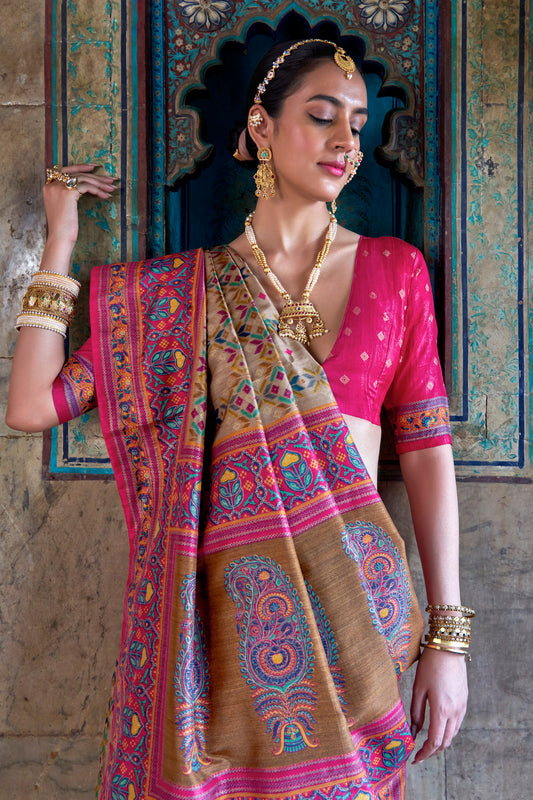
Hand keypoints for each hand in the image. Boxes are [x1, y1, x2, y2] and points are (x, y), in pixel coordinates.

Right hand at [43, 163, 116, 244]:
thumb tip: (86, 188)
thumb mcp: (64, 208)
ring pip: (84, 179)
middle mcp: (52, 184)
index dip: (80, 167)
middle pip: (77, 174)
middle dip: (95, 176)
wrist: (60, 238)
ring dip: (100, 183)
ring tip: (112, 189)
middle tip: (110, 179)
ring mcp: (59, 187)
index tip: (94, 167)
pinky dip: (98, 190)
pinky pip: (87, 187)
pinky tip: (106, 196)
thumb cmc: (64, 228)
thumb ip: (69, 195)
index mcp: (49, 186)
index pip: (66, 171)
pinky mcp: (68, 192)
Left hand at [410, 646, 467, 762]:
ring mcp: (462, 707)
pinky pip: (457, 723)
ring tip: (427, 742)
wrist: (449, 648)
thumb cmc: (430, 665)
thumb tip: (413, 732)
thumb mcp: (418, 688)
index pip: (435, 741)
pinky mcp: (464, 701)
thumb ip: (416, 712)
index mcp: (442, 710)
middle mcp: (455, 712)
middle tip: (419, 753)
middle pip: (446, 742)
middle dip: (432, 751)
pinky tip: (438, 727)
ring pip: (453, 734)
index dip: (425, 753)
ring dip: (441, 742)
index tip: (415, 758)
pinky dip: (448, 731)